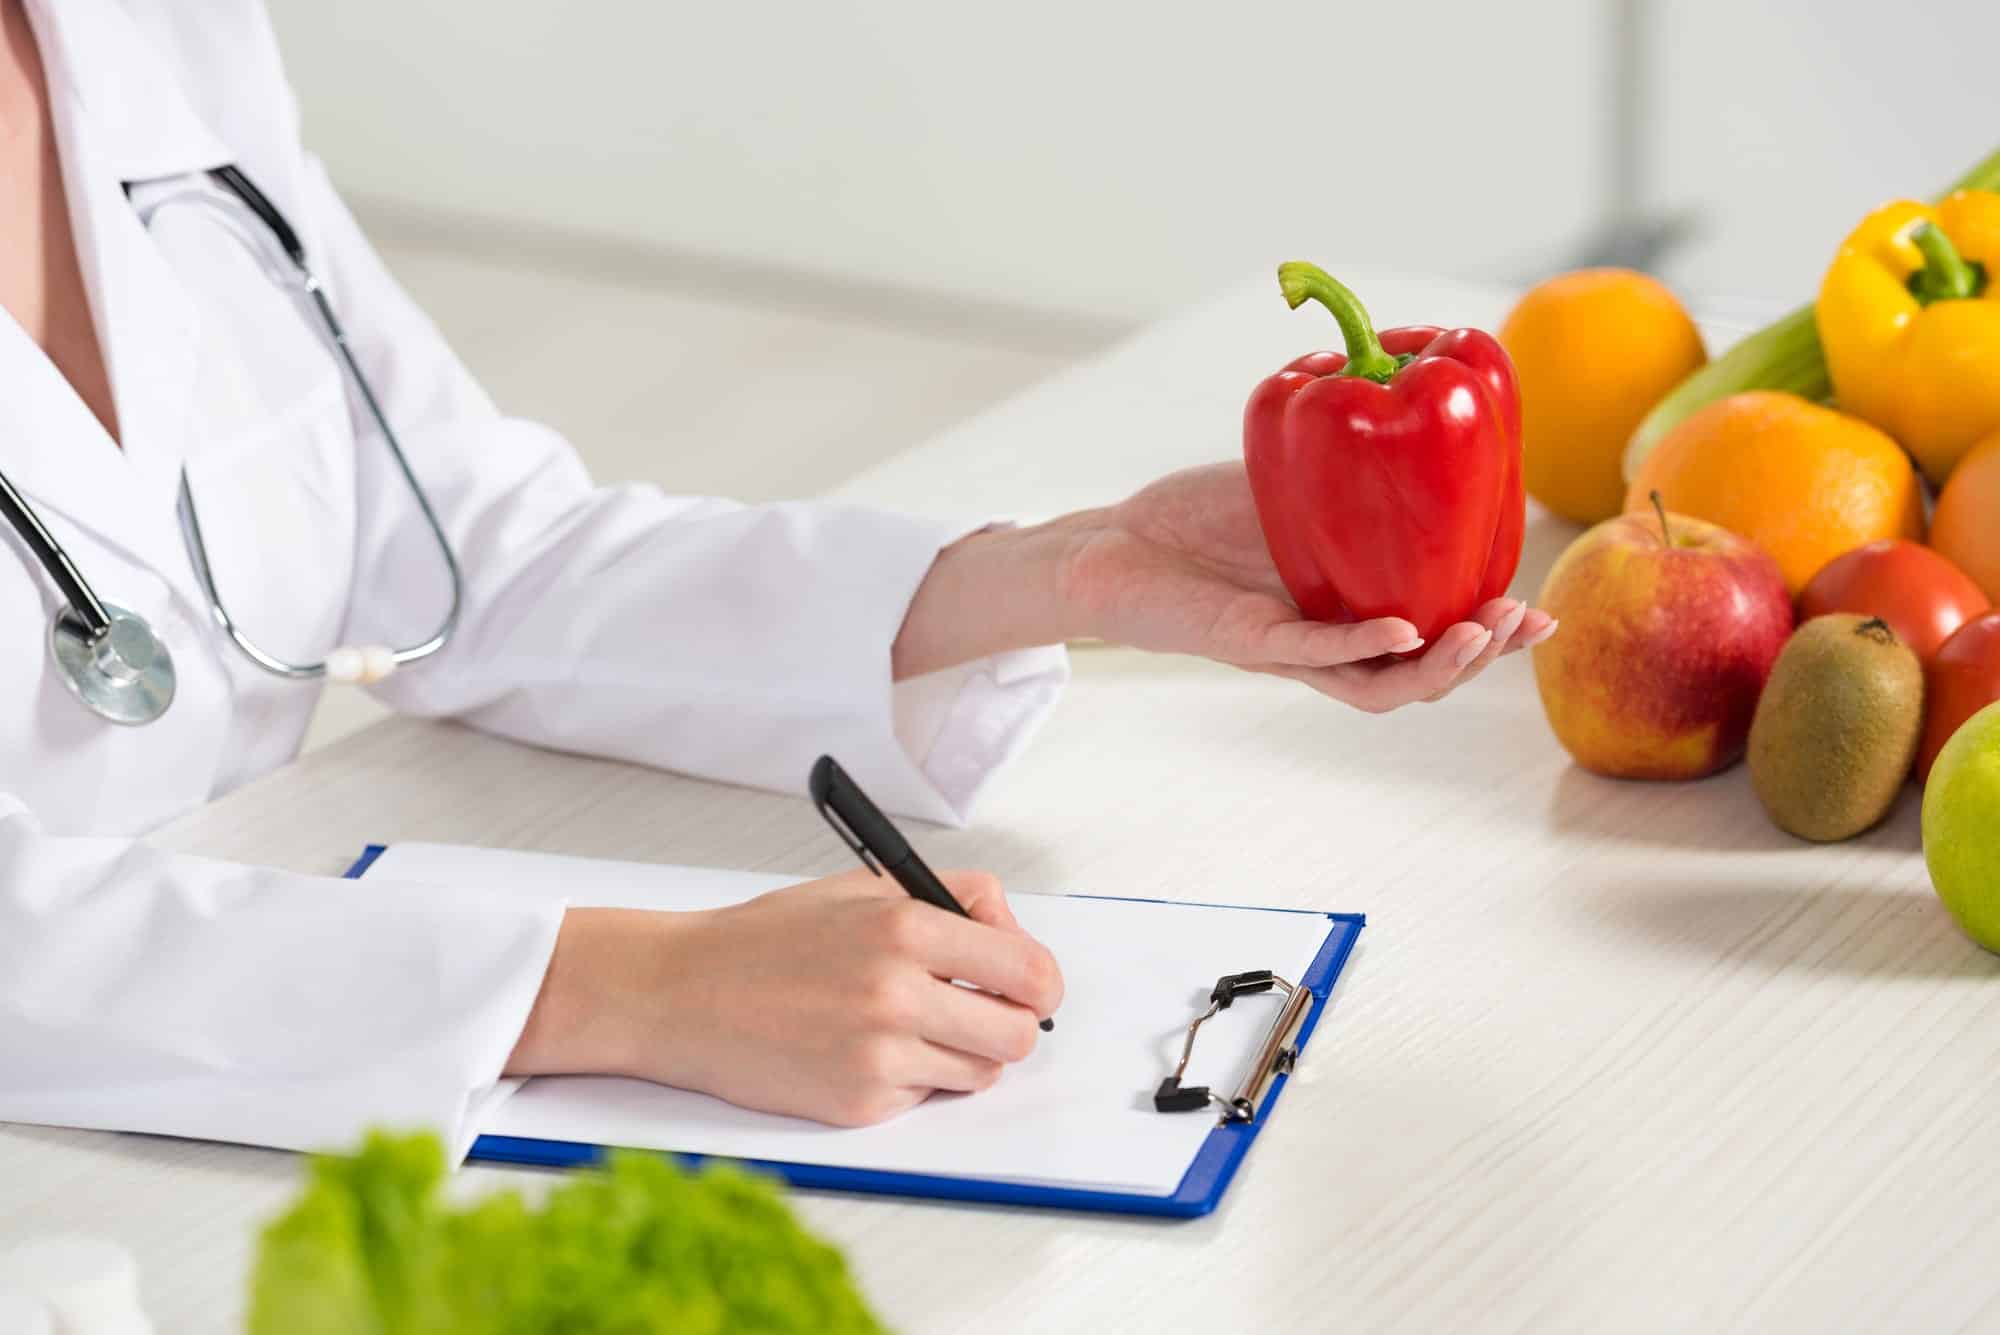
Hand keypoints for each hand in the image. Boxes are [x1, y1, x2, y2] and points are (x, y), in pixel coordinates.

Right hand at [507, 869, 1061, 1125]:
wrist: (683, 993)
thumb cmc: (770, 940)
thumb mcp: (864, 888)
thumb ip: (950, 899)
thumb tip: (1011, 934)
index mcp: (906, 927)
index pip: (1029, 969)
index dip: (1041, 984)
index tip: (1034, 988)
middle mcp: (898, 993)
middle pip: (1018, 1034)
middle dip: (1007, 1024)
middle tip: (978, 1012)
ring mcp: (879, 1055)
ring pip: (980, 1073)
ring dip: (960, 1053)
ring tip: (907, 1025)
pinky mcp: (859, 1103)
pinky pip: (925, 1096)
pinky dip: (909, 1077)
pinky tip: (862, 1048)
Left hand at [894, 462, 1553, 712]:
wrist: (1116, 546)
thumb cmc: (1203, 519)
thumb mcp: (1296, 483)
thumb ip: (1352, 461)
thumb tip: (1410, 381)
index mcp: (1352, 610)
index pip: (1438, 634)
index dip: (1491, 632)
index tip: (1539, 611)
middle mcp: (1329, 642)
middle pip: (1422, 674)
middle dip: (1482, 654)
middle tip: (1523, 623)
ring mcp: (1290, 648)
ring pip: (1379, 684)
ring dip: (1437, 666)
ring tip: (1480, 635)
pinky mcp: (1247, 641)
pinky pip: (1314, 652)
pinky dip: (1360, 646)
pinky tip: (1401, 631)